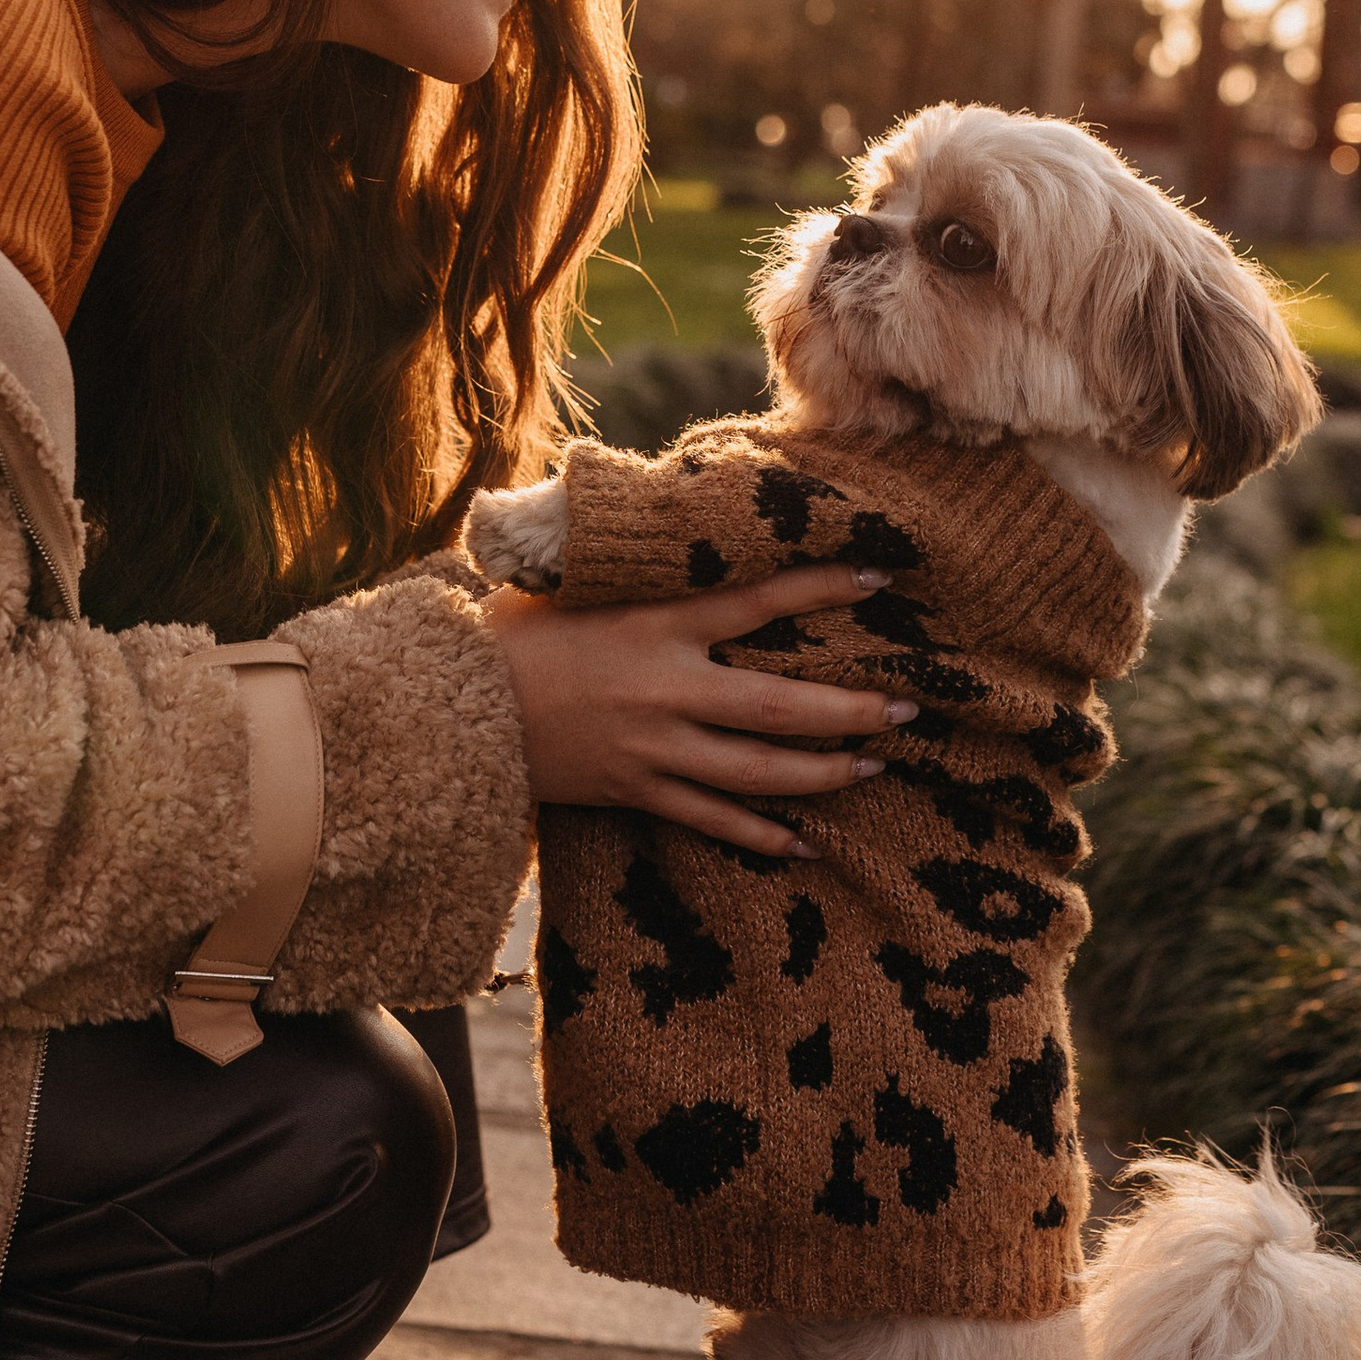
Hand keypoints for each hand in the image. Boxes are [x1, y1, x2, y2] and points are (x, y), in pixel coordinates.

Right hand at [484, 561, 912, 856]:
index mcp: (654, 621)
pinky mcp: (634, 791)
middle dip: (852, 708)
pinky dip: (758, 835)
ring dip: (823, 772)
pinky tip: (802, 845)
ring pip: (758, 770)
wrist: (451, 707)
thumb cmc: (509, 630)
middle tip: (910, 707)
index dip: (822, 587)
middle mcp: (665, 686)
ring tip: (874, 766)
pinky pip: (711, 819)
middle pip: (780, 704)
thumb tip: (681, 514)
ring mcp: (653, 747)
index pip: (758, 599)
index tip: (880, 577)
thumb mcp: (576, 582)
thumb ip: (638, 565)